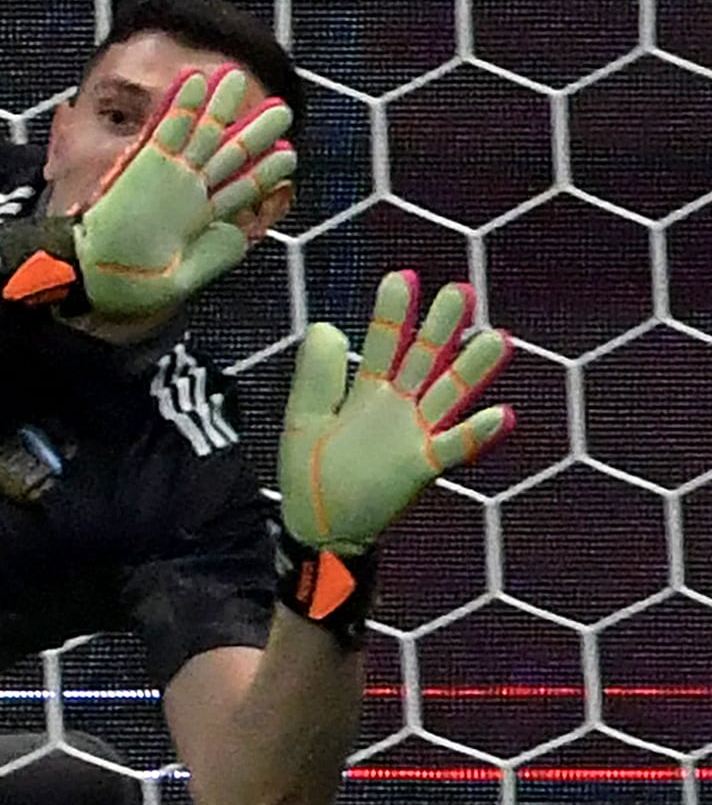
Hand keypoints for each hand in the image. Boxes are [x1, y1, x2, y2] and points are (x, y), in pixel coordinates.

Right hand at [73, 66, 296, 320]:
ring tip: (236, 77)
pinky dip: (180, 105)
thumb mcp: (187, 278)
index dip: (264, 172)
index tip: (288, 155)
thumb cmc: (133, 288)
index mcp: (200, 222)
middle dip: (255, 133)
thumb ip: (218, 252)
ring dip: (220, 107)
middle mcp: (187, 193)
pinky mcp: (144, 164)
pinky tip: (194, 81)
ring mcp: (167, 175)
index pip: (239, 189)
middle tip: (282, 111)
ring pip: (203, 135)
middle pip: (228, 155)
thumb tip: (242, 233)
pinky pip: (166, 129)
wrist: (94, 279)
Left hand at [279, 271, 515, 554]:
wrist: (316, 527)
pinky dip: (476, 434)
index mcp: (367, 390)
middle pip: (425, 359)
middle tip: (462, 290)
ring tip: (498, 338)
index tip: (402, 276)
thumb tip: (324, 326)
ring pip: (448, 394)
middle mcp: (398, 406)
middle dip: (442, 327)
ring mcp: (414, 434)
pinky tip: (501, 414)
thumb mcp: (303, 419)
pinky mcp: (421, 466)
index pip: (384, 343)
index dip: (393, 312)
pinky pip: (452, 447)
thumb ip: (315, 377)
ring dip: (472, 369)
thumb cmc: (309, 472)